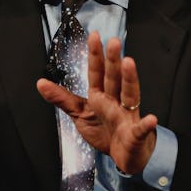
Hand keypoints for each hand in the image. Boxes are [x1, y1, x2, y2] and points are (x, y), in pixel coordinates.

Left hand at [36, 31, 157, 174]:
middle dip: (112, 60)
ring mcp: (127, 116)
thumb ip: (62, 98)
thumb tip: (40, 83)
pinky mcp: (135, 134)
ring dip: (130, 79)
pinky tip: (150, 119)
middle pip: (113, 78)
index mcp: (101, 96)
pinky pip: (141, 129)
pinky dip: (146, 125)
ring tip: (129, 63)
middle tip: (113, 41)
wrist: (124, 155)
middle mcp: (115, 101)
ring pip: (129, 95)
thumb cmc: (105, 131)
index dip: (95, 55)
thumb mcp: (80, 113)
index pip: (97, 72)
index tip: (94, 36)